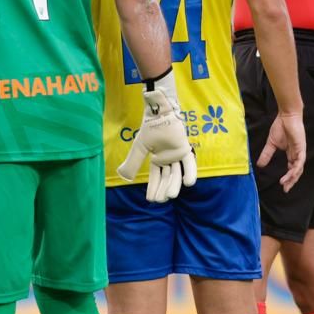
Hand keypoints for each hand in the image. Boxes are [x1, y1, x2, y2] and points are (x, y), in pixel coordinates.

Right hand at [116, 72, 197, 202]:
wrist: (157, 113)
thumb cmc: (150, 128)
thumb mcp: (140, 147)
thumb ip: (133, 162)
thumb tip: (124, 177)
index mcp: (157, 160)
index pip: (155, 177)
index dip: (153, 188)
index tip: (150, 200)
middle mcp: (168, 160)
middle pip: (166, 178)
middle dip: (163, 189)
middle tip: (160, 200)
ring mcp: (177, 155)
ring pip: (176, 173)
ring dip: (174, 185)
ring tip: (170, 196)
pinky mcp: (185, 148)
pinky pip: (189, 163)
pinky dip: (190, 172)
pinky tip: (188, 183)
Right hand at [256, 110, 305, 191]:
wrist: (286, 116)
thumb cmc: (280, 127)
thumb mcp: (271, 144)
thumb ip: (267, 154)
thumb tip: (259, 165)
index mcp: (291, 154)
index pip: (291, 169)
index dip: (288, 178)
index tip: (282, 186)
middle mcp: (297, 155)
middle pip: (296, 171)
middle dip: (291, 181)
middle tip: (285, 189)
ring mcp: (300, 152)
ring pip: (299, 168)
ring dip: (293, 177)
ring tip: (285, 183)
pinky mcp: (301, 148)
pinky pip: (300, 161)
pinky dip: (296, 168)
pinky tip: (292, 174)